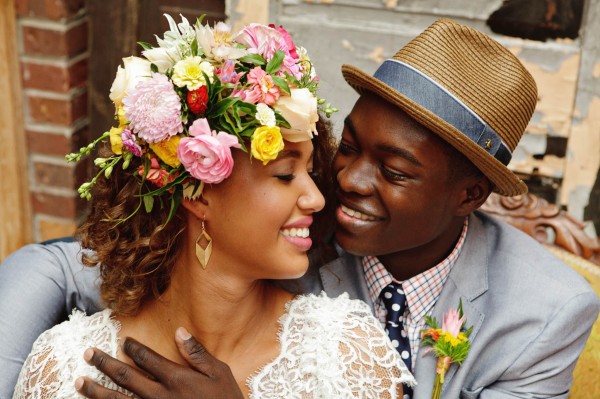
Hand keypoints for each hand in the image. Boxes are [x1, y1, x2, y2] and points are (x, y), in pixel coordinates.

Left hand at [75, 327, 243, 398]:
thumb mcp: (219, 373)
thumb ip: (197, 353)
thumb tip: (179, 332)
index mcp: (176, 378)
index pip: (147, 358)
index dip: (133, 348)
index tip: (124, 342)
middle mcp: (158, 396)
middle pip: (125, 377)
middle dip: (104, 364)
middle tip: (88, 353)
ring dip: (95, 391)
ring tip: (78, 382)